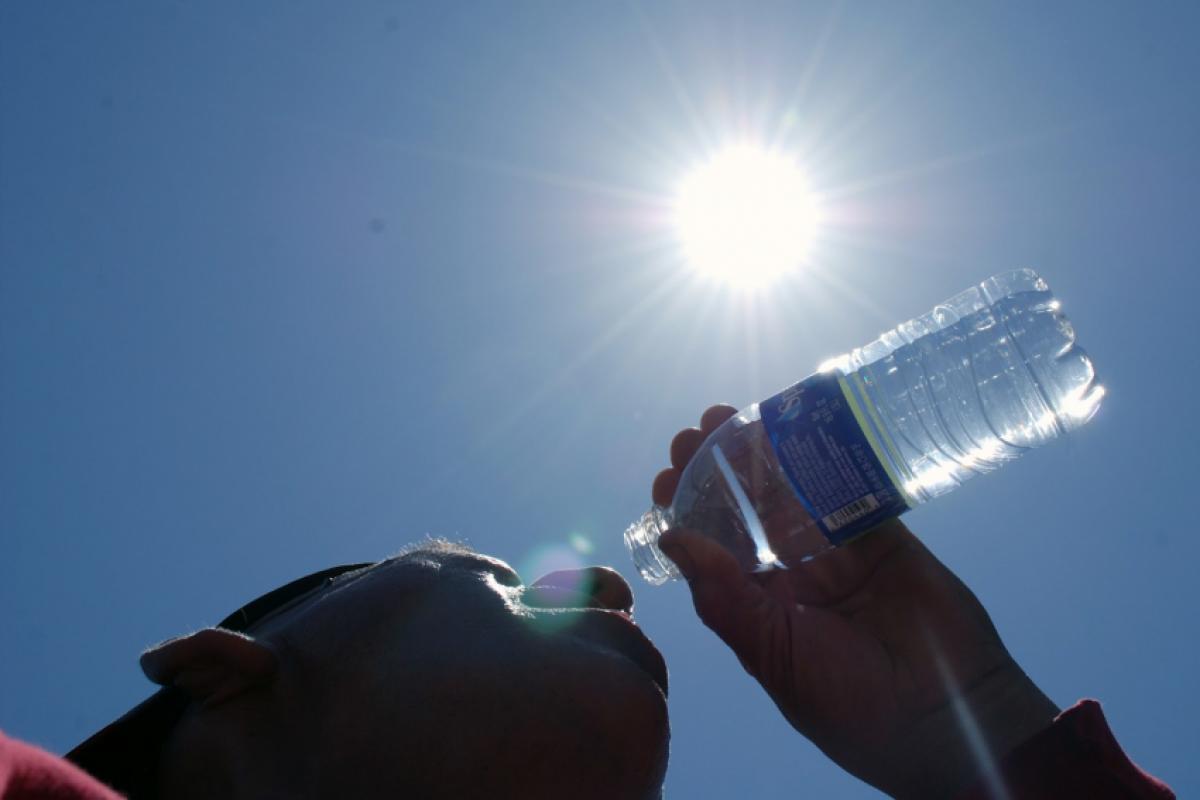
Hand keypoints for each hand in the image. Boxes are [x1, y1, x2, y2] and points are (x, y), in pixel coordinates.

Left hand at [654, 405, 1058, 797]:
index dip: (687, 508)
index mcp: (758, 605)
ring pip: (793, 489)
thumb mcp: (772, 654)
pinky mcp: (884, 534)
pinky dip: (828, 456)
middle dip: (717, 467)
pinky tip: (802, 425)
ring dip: (763, 452)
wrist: (948, 716)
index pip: (711, 545)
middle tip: (696, 430)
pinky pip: (851, 486)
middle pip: (746, 507)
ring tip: (733, 415)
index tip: (667, 474)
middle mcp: (793, 572)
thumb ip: (723, 597)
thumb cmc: (850, 700)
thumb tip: (670, 537)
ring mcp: (838, 550)